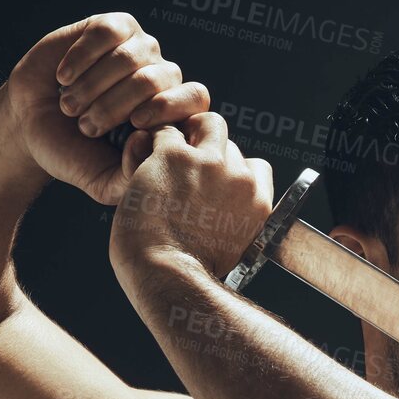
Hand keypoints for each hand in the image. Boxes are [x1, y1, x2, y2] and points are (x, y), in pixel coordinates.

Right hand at [0, 12, 209, 204]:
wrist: (31, 125)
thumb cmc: (73, 153)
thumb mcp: (103, 181)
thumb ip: (132, 176)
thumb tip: (147, 140)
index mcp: (172, 114)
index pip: (195, 99)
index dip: (169, 108)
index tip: (135, 124)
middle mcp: (161, 78)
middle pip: (157, 79)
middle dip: (115, 106)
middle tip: (85, 127)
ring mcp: (140, 49)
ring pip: (131, 57)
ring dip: (93, 86)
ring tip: (70, 106)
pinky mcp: (112, 28)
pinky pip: (107, 32)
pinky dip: (82, 57)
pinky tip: (64, 77)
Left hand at [110, 112, 273, 286]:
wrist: (170, 274)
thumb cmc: (191, 274)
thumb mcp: (232, 250)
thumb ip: (232, 221)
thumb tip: (217, 213)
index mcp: (258, 203)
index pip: (256, 167)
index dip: (233, 170)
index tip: (214, 184)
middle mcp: (239, 179)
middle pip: (229, 142)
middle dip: (206, 150)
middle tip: (181, 170)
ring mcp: (208, 164)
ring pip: (204, 123)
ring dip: (184, 135)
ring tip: (162, 159)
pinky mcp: (174, 156)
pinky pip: (162, 131)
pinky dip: (149, 144)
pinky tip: (139, 165)